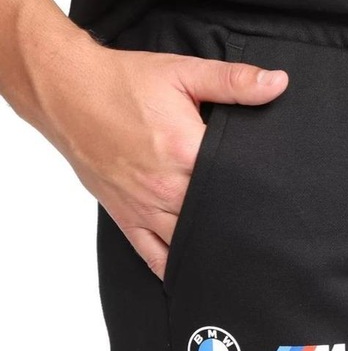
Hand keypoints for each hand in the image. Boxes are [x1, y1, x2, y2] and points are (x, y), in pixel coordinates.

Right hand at [33, 36, 287, 279]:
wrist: (66, 93)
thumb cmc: (123, 84)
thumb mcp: (183, 73)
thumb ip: (233, 81)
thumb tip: (278, 83)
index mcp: (187, 153)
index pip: (236, 185)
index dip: (258, 193)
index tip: (275, 199)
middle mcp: (167, 188)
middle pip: (216, 219)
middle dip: (239, 224)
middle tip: (264, 231)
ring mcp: (146, 208)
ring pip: (189, 244)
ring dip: (212, 249)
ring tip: (240, 258)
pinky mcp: (128, 218)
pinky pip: (154, 256)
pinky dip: (174, 269)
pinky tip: (194, 277)